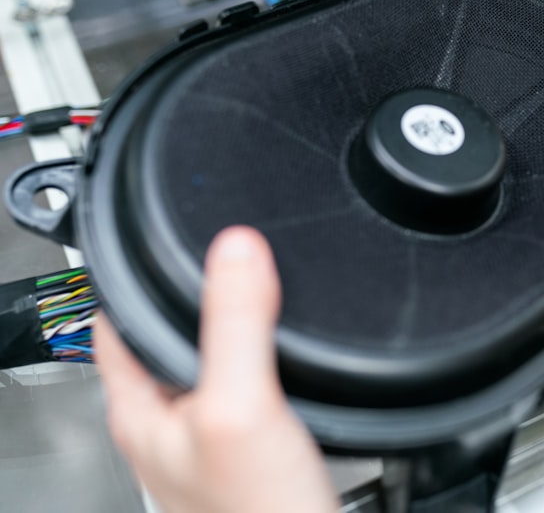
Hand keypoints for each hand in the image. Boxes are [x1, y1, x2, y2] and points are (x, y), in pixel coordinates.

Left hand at [94, 226, 340, 512]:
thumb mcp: (242, 406)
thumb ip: (236, 325)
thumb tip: (236, 248)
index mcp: (143, 413)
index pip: (113, 325)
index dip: (129, 277)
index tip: (150, 237)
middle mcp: (169, 426)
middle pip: (163, 339)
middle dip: (187, 294)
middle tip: (217, 255)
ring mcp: (209, 440)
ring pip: (208, 362)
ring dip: (228, 326)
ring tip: (252, 290)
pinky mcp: (250, 451)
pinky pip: (246, 386)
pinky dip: (261, 358)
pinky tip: (285, 354)